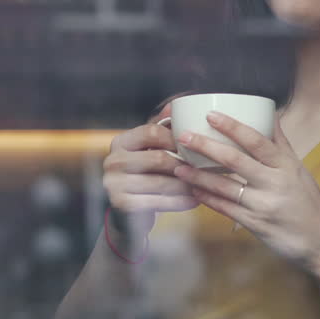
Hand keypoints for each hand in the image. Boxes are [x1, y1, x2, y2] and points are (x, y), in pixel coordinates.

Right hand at [102, 103, 199, 233]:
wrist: (127, 213)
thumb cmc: (144, 175)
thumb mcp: (149, 150)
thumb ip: (161, 129)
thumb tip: (175, 105)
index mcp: (120, 142)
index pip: (151, 131)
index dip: (175, 137)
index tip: (194, 145)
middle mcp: (112, 160)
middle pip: (158, 157)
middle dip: (185, 163)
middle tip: (206, 167)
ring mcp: (113, 183)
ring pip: (161, 182)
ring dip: (186, 184)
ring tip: (205, 184)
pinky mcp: (121, 204)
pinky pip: (158, 202)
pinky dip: (179, 202)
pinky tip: (194, 201)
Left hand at [172, 112, 319, 270]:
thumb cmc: (308, 201)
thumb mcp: (298, 169)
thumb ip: (280, 143)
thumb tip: (269, 112)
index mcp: (286, 165)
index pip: (256, 140)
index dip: (232, 127)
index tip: (211, 115)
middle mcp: (274, 183)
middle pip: (235, 160)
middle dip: (206, 147)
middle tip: (183, 137)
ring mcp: (263, 205)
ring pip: (225, 186)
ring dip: (198, 176)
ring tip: (178, 167)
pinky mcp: (255, 225)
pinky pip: (226, 209)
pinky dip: (207, 199)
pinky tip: (193, 191)